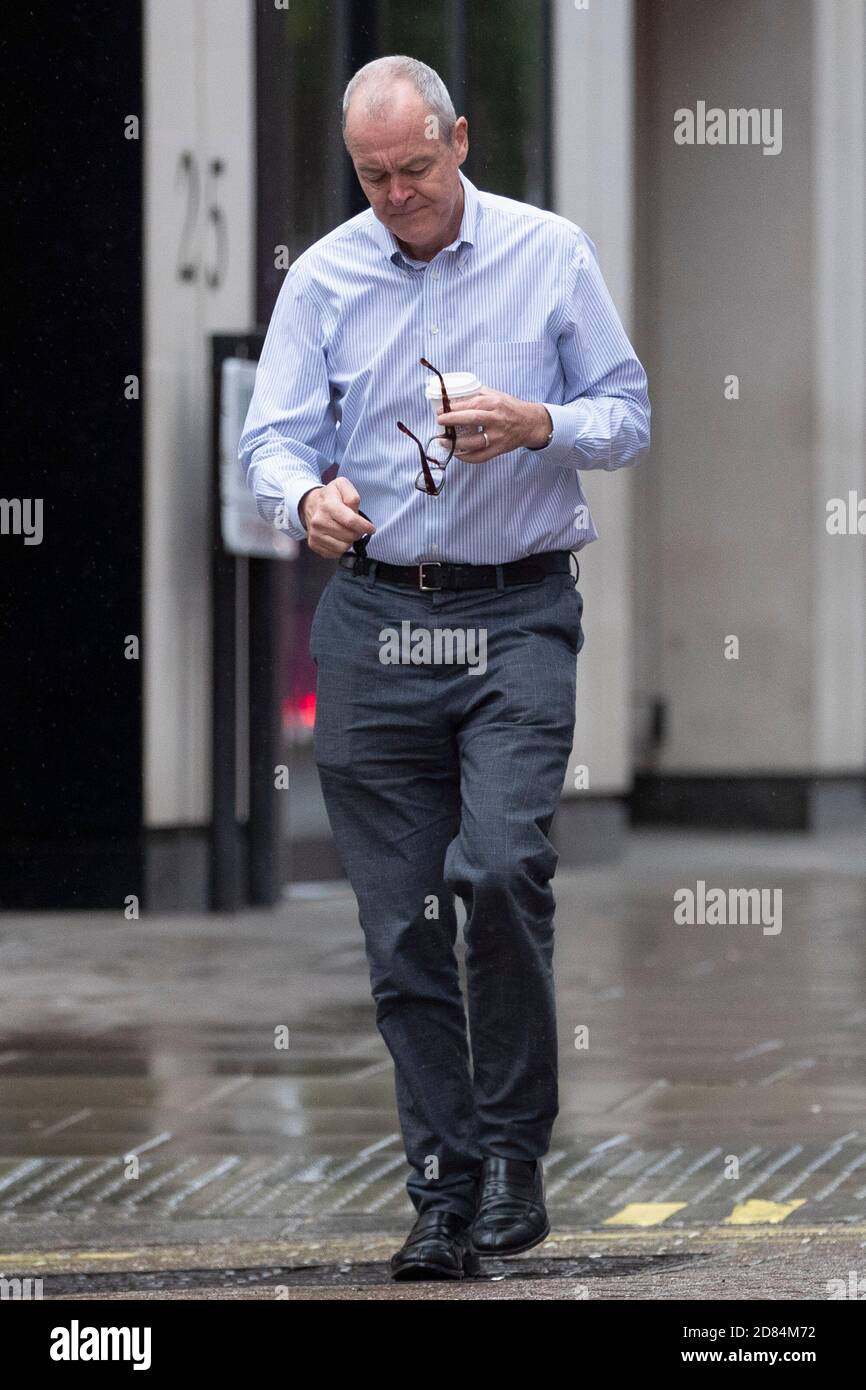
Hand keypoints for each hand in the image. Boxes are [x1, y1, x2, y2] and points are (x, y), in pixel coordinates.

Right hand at [299, 477, 373, 557]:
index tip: (371, 529)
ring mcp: (315, 534)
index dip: (364, 526)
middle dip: (358, 533)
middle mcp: (319, 521)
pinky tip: (339, 538)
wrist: (309, 503)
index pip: (351, 521)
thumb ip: (352, 496)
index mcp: (328, 506)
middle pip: (349, 536)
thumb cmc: (330, 496)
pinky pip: (335, 554)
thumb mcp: (342, 485)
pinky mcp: (313, 544)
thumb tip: (355, 512)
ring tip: (346, 532)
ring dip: (349, 541)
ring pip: (343, 547)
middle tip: (356, 527)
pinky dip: (341, 548)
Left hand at [435, 391, 551, 462]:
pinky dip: (466, 457)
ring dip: (455, 443)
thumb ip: (477, 395)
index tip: (440, 410)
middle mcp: (497, 420)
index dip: (454, 408)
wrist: (530, 423)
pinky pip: (480, 457)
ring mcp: (498, 437)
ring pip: (474, 442)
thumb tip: (454, 396)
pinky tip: (457, 453)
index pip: (472, 404)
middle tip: (439, 422)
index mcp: (495, 403)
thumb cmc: (509, 408)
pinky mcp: (499, 450)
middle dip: (452, 421)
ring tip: (443, 441)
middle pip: (472, 420)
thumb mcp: (496, 395)